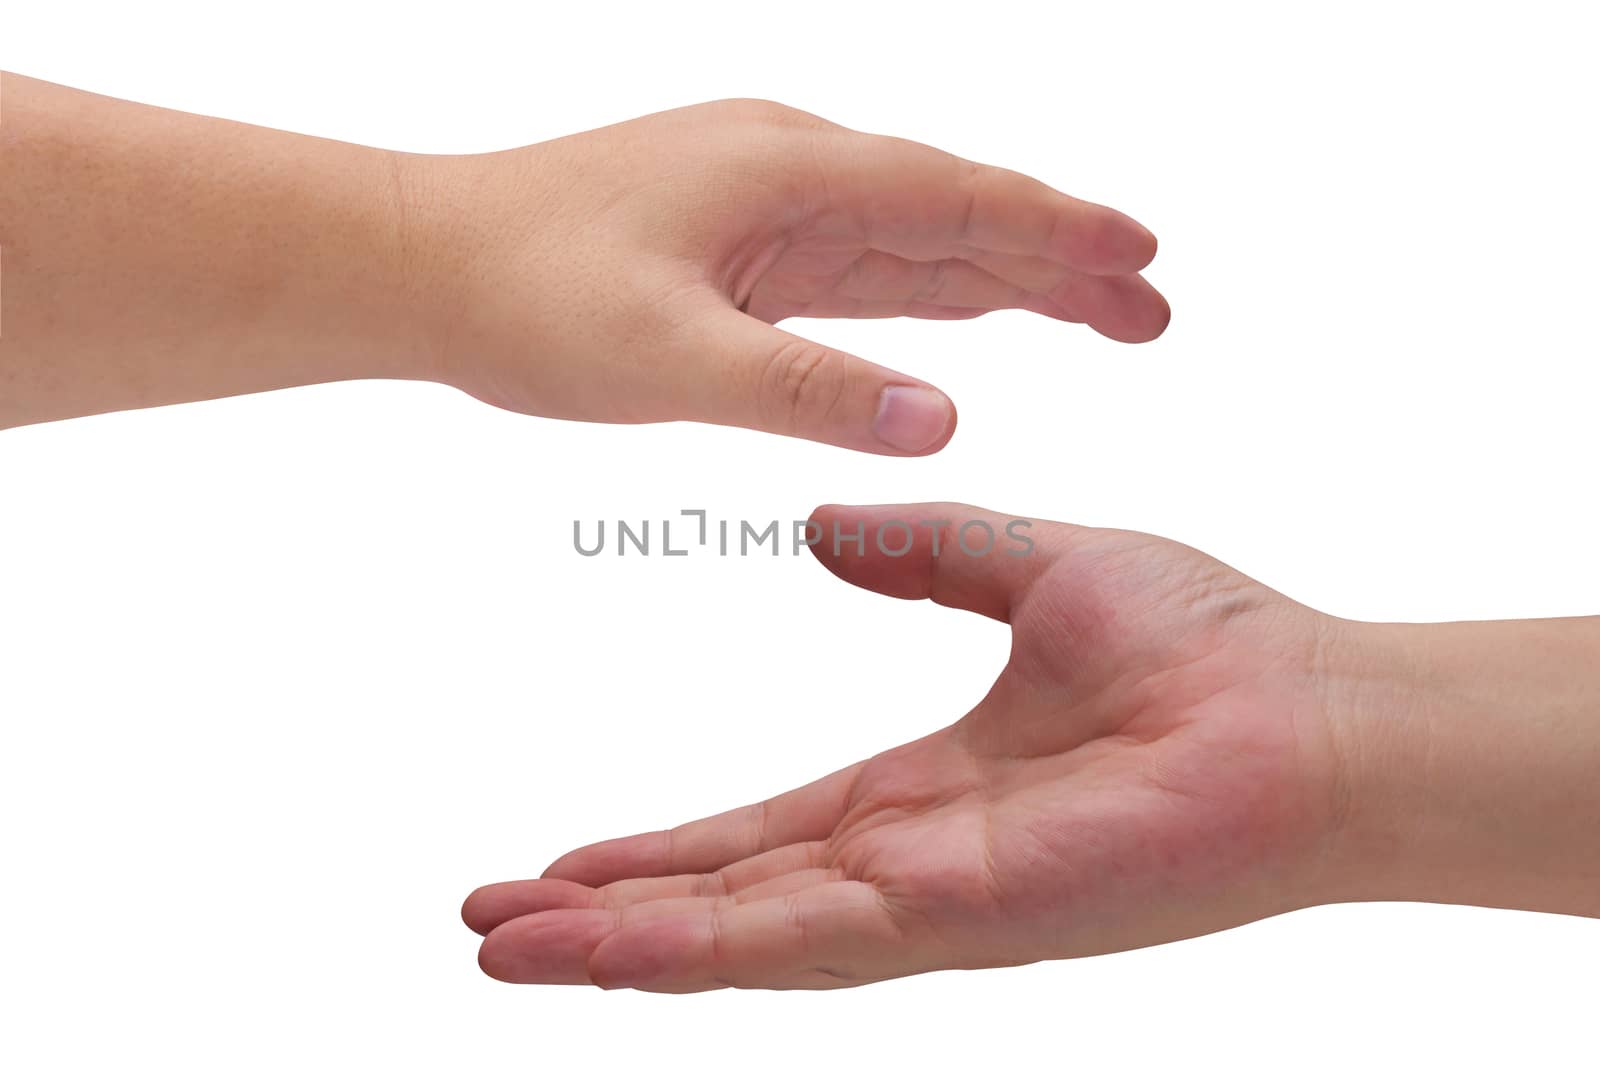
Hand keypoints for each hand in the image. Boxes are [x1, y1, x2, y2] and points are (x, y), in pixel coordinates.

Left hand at [408, 101, 1168, 453]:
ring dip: (1007, 273)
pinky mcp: (739, 243)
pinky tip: (971, 306)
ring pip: (914, 239)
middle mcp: (790, 172)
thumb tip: (943, 419)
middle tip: (1153, 305)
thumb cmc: (525, 299)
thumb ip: (806, 390)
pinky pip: (859, 262)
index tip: (1144, 259)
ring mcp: (765, 204)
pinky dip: (929, 284)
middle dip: (1059, 259)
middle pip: (956, 212)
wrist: (421, 265)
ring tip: (1097, 306)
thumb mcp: (668, 360)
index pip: (955, 199)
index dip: (1056, 232)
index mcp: (788, 174)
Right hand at [462, 503, 1359, 989]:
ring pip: (743, 943)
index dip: (661, 851)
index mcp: (923, 796)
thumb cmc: (1207, 646)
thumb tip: (818, 528)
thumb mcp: (1032, 565)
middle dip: (607, 918)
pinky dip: (697, 955)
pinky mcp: (965, 920)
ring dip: (619, 952)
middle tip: (491, 924)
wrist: (1314, 709)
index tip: (565, 857)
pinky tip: (605, 957)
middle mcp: (912, 867)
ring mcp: (934, 907)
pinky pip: (805, 944)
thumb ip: (925, 552)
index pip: (762, 833)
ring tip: (503, 952)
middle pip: (728, 903)